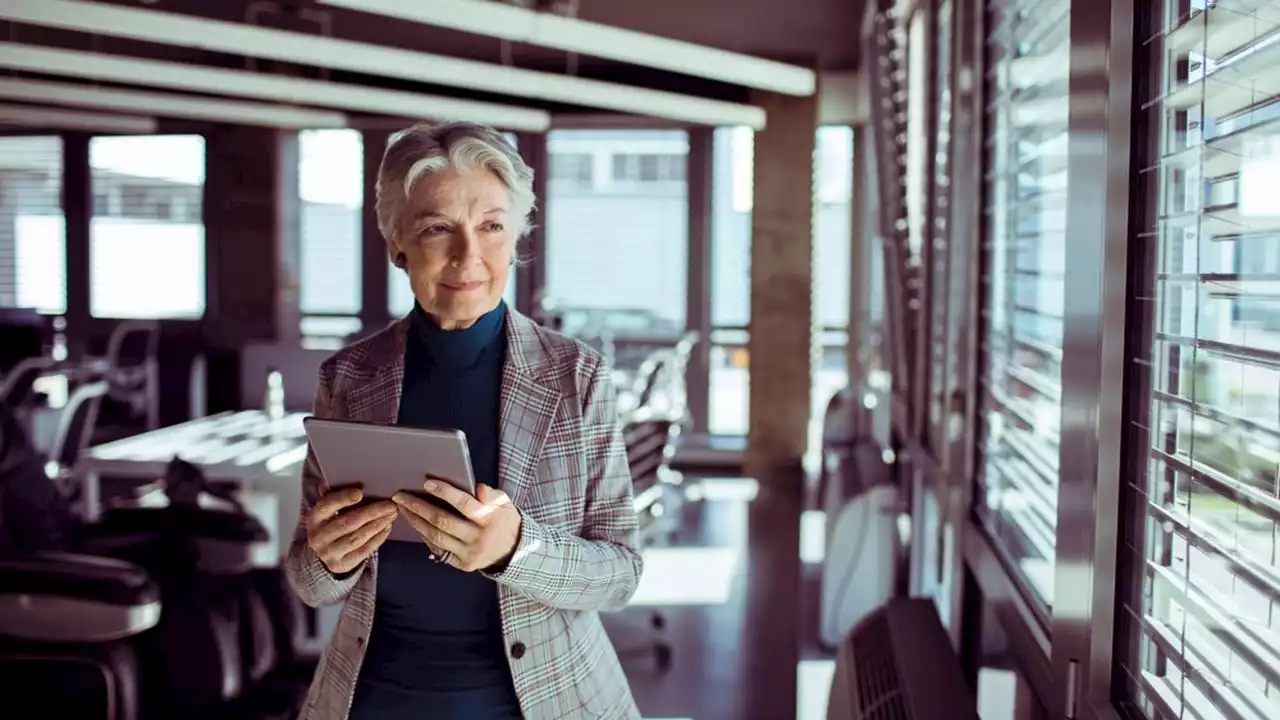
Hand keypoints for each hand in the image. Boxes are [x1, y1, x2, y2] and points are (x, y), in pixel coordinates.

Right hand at [306, 487, 397, 574]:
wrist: (323, 556)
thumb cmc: (329, 526)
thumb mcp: (326, 512)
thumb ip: (330, 496)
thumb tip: (329, 481)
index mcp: (314, 519)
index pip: (325, 507)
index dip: (342, 499)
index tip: (360, 492)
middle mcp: (319, 537)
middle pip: (347, 523)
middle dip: (371, 512)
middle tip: (390, 504)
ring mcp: (330, 552)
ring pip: (357, 538)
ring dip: (378, 524)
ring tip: (392, 514)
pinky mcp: (343, 564)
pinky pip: (364, 550)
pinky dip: (378, 538)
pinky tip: (387, 527)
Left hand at [392, 479, 521, 571]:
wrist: (513, 551)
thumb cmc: (504, 521)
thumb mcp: (505, 503)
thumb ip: (492, 495)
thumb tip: (478, 488)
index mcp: (489, 520)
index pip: (464, 504)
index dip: (445, 493)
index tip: (427, 482)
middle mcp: (478, 538)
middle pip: (443, 521)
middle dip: (419, 507)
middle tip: (400, 496)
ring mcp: (469, 553)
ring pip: (436, 537)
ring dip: (416, 522)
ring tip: (402, 508)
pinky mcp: (462, 564)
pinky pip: (438, 550)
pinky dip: (425, 537)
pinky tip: (415, 524)